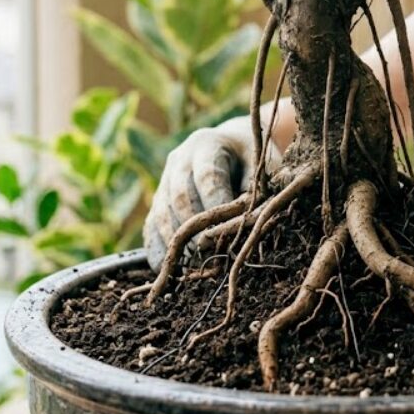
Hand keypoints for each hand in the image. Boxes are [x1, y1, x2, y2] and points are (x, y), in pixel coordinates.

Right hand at [143, 116, 281, 270]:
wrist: (231, 146)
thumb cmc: (252, 160)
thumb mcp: (261, 167)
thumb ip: (255, 192)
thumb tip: (246, 226)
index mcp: (207, 145)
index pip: (207, 178)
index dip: (216, 207)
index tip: (228, 233)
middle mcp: (179, 160)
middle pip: (180, 198)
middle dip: (195, 229)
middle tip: (211, 255)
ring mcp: (164, 180)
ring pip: (162, 214)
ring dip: (177, 243)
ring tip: (194, 267)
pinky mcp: (157, 200)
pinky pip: (151, 226)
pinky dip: (158, 249)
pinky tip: (169, 269)